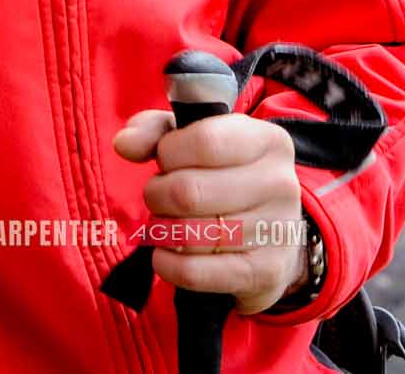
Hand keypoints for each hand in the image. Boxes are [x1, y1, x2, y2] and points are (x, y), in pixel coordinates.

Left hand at [112, 108, 307, 314]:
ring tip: (166, 224)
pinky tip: (165, 255)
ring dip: (162, 231)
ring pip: (189, 234)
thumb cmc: (225, 178)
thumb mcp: (196, 141)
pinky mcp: (264, 272)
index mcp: (267, 140)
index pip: (204, 141)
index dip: (169, 153)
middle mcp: (280, 183)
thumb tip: (125, 144)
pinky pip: (194, 272)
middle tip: (159, 197)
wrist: (273, 236)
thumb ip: (155, 131)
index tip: (166, 160)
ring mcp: (276, 230)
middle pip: (189, 191)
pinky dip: (166, 265)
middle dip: (157, 195)